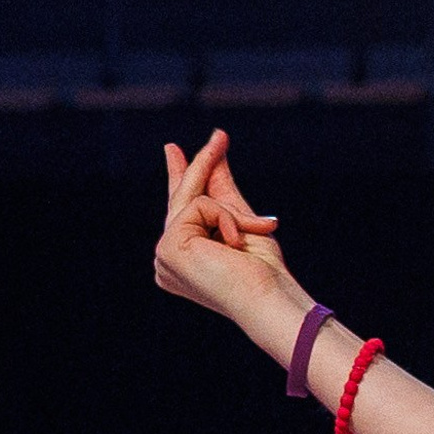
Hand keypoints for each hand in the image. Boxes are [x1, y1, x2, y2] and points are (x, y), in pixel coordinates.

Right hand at [153, 130, 287, 323]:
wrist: (269, 298)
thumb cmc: (263, 272)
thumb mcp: (243, 222)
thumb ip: (224, 190)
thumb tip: (216, 153)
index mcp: (186, 259)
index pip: (181, 211)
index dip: (179, 178)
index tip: (173, 150)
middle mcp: (168, 261)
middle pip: (183, 200)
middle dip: (203, 165)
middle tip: (221, 135)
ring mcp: (164, 256)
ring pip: (193, 200)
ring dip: (233, 212)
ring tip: (259, 229)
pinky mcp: (168, 248)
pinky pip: (199, 207)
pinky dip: (226, 219)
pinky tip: (236, 244)